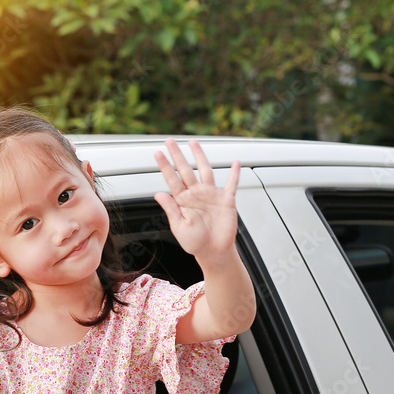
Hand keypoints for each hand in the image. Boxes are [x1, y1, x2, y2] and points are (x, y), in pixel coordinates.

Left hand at [153, 138, 240, 263]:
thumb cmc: (195, 242)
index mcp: (183, 201)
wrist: (214, 252)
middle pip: (185, 169)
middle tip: (170, 141)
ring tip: (193, 143)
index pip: (172, 179)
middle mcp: (196, 194)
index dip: (165, 166)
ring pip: (205, 170)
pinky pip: (231, 184)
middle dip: (178, 155)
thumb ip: (171, 209)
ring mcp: (211, 195)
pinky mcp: (226, 200)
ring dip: (200, 156)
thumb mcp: (179, 228)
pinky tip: (236, 163)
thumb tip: (158, 194)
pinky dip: (234, 174)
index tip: (157, 153)